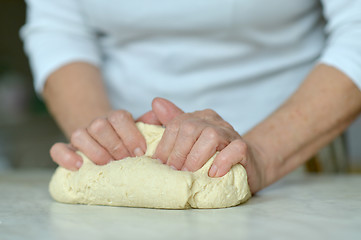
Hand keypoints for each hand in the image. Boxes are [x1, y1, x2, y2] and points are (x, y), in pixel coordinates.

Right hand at [50, 109, 160, 170]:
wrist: (106, 140)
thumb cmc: (128, 140)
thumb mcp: (142, 130)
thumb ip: (150, 123)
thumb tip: (156, 116)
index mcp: (116, 119)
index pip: (120, 117)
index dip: (130, 134)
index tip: (140, 152)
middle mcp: (97, 125)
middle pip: (100, 126)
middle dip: (114, 145)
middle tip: (125, 160)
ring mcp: (80, 136)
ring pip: (79, 135)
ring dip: (94, 151)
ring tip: (106, 165)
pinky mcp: (66, 150)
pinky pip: (57, 149)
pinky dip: (65, 157)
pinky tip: (78, 166)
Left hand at [151, 98, 265, 192]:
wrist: (246, 166)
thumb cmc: (213, 156)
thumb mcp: (190, 141)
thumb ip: (172, 123)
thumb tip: (156, 103)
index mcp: (199, 118)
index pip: (176, 124)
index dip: (165, 145)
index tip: (158, 163)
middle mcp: (213, 122)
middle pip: (190, 128)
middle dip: (178, 152)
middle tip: (172, 171)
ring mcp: (230, 134)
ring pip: (210, 136)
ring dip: (196, 158)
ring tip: (189, 174)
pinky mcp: (244, 148)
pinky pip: (234, 150)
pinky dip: (222, 162)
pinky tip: (213, 174)